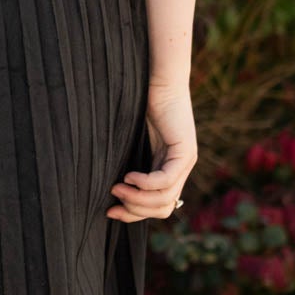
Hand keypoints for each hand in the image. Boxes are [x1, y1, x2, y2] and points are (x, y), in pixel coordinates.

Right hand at [107, 84, 197, 222]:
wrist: (158, 80)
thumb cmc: (141, 104)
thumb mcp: (134, 140)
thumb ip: (131, 161)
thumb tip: (110, 189)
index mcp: (169, 168)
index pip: (158, 206)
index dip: (134, 214)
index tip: (109, 210)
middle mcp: (181, 169)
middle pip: (162, 208)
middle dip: (134, 211)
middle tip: (112, 203)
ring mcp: (185, 161)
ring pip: (164, 199)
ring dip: (137, 198)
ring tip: (117, 187)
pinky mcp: (184, 152)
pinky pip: (165, 180)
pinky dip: (145, 183)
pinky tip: (129, 176)